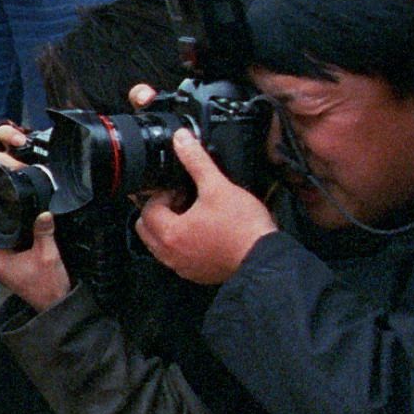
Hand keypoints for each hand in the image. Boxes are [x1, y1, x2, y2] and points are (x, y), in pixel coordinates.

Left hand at [0, 211, 72, 310]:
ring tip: (37, 236)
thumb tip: (44, 213)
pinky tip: (35, 247)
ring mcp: (0, 270)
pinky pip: (14, 253)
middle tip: (35, 225)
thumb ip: (43, 231)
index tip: (27, 215)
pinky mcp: (8, 272)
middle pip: (6, 238)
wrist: (55, 305)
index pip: (1, 232)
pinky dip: (24, 249)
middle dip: (21, 233)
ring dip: (23, 241)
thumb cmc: (49, 284)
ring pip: (11, 245)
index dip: (15, 223)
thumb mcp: (48, 253)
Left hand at [134, 129, 279, 284]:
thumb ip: (196, 161)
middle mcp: (170, 254)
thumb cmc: (243, 226)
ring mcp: (182, 267)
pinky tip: (205, 232)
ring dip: (170, 228)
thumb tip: (182, 139)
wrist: (265, 256)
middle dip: (160, 212)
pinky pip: (177, 258)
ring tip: (195, 215)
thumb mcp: (218, 186)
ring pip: (160, 244)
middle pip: (147, 229)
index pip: (148, 209)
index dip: (162, 195)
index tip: (180, 189)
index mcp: (170, 233)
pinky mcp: (197, 274)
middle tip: (183, 201)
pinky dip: (183, 244)